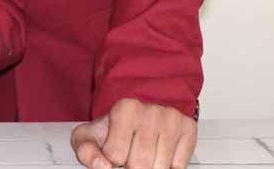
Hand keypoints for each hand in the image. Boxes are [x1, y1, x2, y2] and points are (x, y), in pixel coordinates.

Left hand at [72, 98, 196, 168]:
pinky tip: (160, 153)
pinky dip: (168, 166)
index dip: (113, 159)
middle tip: (131, 154)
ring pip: (160, 167)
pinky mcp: (188, 129)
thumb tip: (102, 166)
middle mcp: (150, 111)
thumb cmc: (113, 129)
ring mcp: (171, 120)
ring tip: (144, 152)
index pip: (115, 155)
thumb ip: (86, 152)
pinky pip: (178, 166)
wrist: (138, 114)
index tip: (114, 149)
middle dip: (132, 166)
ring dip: (151, 167)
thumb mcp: (90, 136)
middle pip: (140, 164)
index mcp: (124, 109)